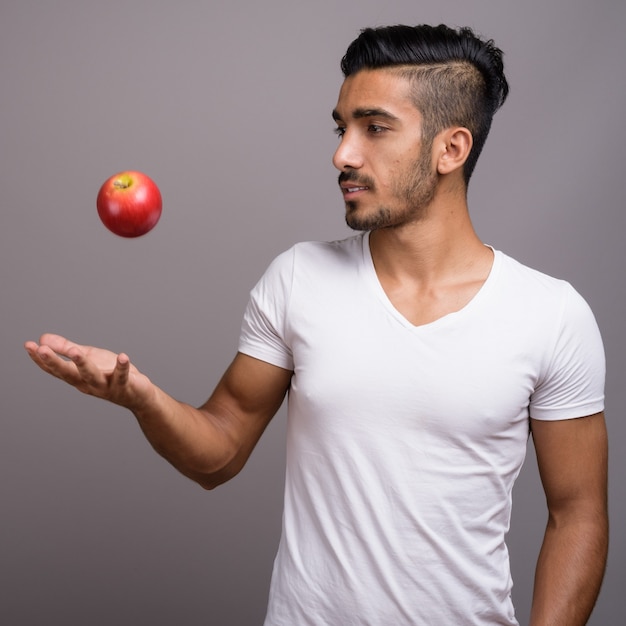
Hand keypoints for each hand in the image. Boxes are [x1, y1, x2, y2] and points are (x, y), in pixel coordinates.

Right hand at [24, 333, 154, 410]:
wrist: (138, 396)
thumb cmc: (110, 375)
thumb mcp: (88, 358)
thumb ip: (67, 349)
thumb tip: (43, 338)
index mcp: (77, 377)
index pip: (55, 369)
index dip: (41, 359)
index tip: (28, 345)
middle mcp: (88, 384)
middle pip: (68, 373)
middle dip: (54, 362)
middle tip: (41, 349)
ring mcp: (106, 386)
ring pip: (92, 376)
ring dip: (83, 364)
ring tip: (75, 351)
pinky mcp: (125, 386)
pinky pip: (122, 376)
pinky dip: (122, 367)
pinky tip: (123, 356)